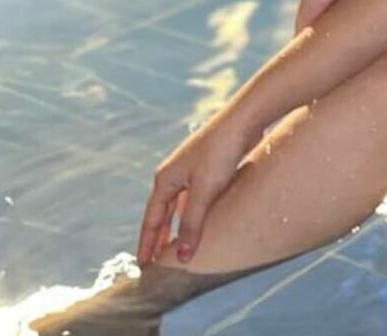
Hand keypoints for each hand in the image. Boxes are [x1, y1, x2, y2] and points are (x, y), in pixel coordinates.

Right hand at [137, 109, 262, 266]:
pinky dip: (193, 214)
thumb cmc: (220, 152)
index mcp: (165, 180)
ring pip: (179, 206)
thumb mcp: (204, 192)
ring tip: (176, 248)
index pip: (152, 219)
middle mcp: (174, 175)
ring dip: (176, 227)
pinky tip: (201, 223)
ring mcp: (191, 170)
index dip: (147, 243)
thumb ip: (191, 224)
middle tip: (155, 262)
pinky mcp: (209, 168)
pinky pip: (195, 199)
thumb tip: (181, 257)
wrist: (243, 121)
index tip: (143, 265)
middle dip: (158, 237)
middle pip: (162, 213)